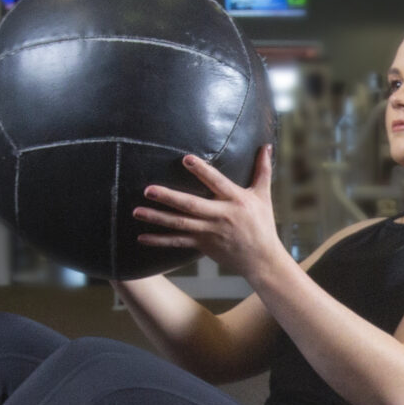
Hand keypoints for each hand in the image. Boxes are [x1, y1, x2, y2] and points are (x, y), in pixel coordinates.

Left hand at [135, 147, 284, 273]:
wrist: (261, 259)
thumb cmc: (262, 224)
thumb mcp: (263, 196)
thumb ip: (262, 169)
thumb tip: (267, 146)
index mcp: (236, 200)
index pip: (216, 182)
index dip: (201, 170)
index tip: (185, 159)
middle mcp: (221, 216)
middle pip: (191, 205)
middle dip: (169, 197)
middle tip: (148, 189)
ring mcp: (209, 232)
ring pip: (180, 224)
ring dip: (157, 218)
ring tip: (137, 211)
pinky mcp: (202, 245)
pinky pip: (178, 242)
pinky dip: (159, 241)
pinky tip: (141, 237)